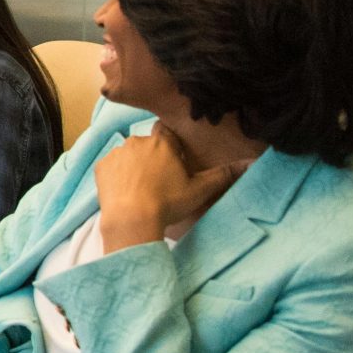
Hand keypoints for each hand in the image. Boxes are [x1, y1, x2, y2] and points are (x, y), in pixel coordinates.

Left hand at [95, 122, 249, 249]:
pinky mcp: (101, 167)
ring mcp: (117, 153)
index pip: (167, 133)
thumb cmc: (168, 203)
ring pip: (129, 155)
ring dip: (135, 167)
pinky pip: (112, 168)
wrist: (131, 218)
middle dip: (154, 158)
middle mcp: (137, 141)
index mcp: (162, 142)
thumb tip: (251, 163)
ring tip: (143, 190)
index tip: (174, 162)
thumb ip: (224, 174)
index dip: (171, 146)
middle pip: (148, 145)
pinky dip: (118, 177)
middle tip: (161, 182)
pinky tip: (126, 193)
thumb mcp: (200, 189)